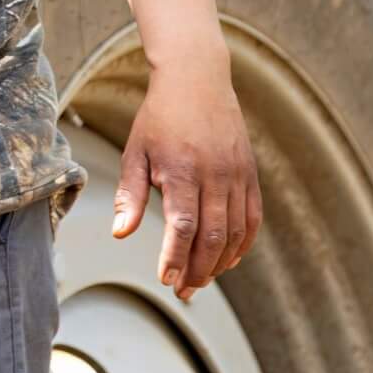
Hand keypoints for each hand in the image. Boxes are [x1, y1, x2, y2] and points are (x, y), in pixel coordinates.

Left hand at [111, 51, 260, 300]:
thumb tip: (120, 232)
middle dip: (197, 270)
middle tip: (183, 291)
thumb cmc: (159, 118)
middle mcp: (215, 176)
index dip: (176, 258)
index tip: (166, 280)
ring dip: (219, 264)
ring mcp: (237, 176)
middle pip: (212, 238)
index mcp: (182, 171)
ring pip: (235, 234)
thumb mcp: (135, 152)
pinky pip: (252, 219)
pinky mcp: (250, 175)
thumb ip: (128, 194)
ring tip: (200, 280)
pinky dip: (242, 245)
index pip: (183, 227)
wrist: (197, 80)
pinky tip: (228, 261)